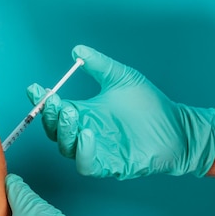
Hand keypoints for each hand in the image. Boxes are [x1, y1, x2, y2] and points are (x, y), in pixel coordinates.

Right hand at [27, 45, 214, 178]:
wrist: (178, 127)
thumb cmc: (151, 105)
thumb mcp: (122, 78)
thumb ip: (99, 65)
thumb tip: (78, 50)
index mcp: (83, 113)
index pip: (54, 110)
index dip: (41, 101)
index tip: (35, 88)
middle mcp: (84, 133)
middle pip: (54, 130)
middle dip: (49, 116)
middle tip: (54, 101)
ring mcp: (95, 150)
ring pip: (66, 147)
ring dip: (64, 131)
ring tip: (70, 112)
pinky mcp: (109, 166)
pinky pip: (86, 164)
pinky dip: (83, 152)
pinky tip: (87, 134)